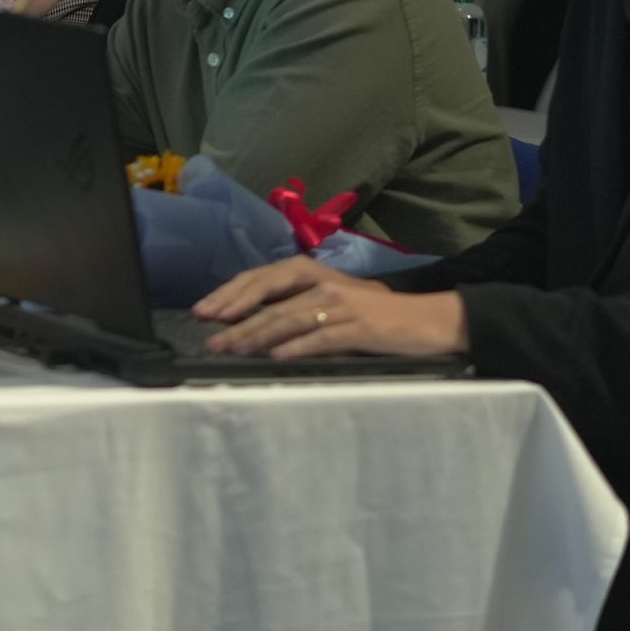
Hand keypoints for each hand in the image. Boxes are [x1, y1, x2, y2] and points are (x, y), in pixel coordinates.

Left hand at [191, 256, 467, 359]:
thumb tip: (250, 326)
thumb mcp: (332, 304)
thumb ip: (296, 309)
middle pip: (270, 294)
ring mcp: (343, 304)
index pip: (263, 278)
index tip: (204, 312)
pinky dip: (298, 347)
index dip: (231, 293)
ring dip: (257, 334)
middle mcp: (324, 283)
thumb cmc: (373, 316)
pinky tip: (277, 357)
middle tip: (209, 336)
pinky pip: (322, 337)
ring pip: (290, 317)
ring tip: (231, 349)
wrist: (425, 321)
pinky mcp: (360, 328)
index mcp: (314, 273)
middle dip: (236, 315)